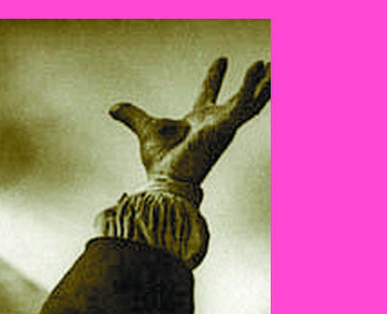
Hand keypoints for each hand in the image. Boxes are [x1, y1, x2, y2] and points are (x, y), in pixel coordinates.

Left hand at [109, 58, 269, 187]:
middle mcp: (214, 123)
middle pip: (238, 97)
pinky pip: (244, 102)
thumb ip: (132, 116)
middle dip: (253, 81)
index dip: (215, 77)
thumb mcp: (145, 129)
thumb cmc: (159, 163)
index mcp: (198, 122)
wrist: (166, 180)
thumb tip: (112, 108)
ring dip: (262, 83)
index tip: (221, 60)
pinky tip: (258, 70)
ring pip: (250, 100)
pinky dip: (251, 86)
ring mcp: (223, 125)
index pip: (208, 94)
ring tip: (274, 66)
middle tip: (264, 64)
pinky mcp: (227, 128)